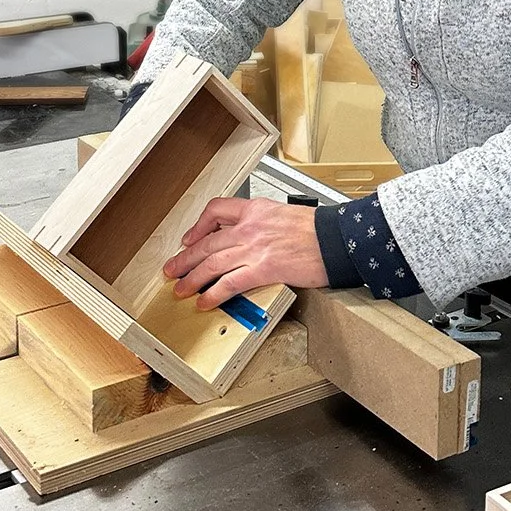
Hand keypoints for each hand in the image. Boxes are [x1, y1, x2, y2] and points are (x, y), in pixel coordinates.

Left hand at [164, 197, 327, 310]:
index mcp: (256, 209)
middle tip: (172, 269)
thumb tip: (252, 240)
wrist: (337, 238)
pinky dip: (213, 294)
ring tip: (181, 289)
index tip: (190, 238)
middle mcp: (250, 227)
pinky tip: (204, 301)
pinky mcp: (263, 269)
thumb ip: (265, 224)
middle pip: (207, 242)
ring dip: (192, 278)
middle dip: (185, 258)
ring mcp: (254, 248)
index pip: (217, 210)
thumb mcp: (286, 214)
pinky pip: (230, 283)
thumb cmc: (318, 229)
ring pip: (212, 263)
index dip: (198, 226)